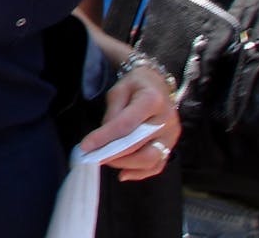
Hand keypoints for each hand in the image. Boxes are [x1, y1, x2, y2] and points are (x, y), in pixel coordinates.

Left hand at [80, 65, 180, 180]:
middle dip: (113, 154)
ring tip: (106, 161)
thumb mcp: (119, 90)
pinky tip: (123, 174)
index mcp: (152, 100)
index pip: (125, 124)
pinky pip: (158, 165)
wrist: (158, 85)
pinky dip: (140, 173)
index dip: (104, 137)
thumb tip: (104, 137)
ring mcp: (172, 135)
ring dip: (126, 165)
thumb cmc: (136, 86)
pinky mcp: (172, 145)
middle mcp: (166, 120)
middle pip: (139, 145)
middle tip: (94, 157)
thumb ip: (113, 113)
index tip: (86, 146)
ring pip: (151, 159)